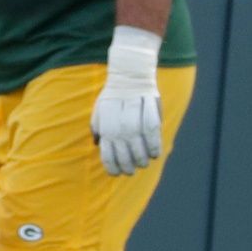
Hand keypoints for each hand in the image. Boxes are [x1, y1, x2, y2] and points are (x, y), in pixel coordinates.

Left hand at [90, 25, 162, 175]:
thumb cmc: (112, 97)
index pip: (107, 153)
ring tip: (142, 164)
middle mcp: (119, 123)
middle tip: (131, 171)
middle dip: (127, 166)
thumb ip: (97, 129)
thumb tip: (98, 146)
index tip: (116, 174)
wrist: (129, 76)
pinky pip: (153, 132)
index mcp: (105, 125)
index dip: (112, 167)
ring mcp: (135, 117)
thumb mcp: (98, 112)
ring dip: (142, 159)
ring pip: (139, 145)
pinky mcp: (149, 111)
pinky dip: (154, 146)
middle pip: (124, 153)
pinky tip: (154, 154)